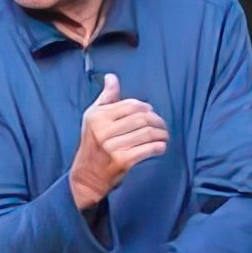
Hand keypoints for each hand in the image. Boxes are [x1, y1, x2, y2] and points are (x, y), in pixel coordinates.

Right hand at [69, 73, 167, 209]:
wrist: (87, 175)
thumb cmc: (92, 142)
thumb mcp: (93, 117)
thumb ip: (106, 97)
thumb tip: (111, 77)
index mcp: (97, 117)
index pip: (130, 105)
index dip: (145, 107)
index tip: (151, 112)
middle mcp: (103, 131)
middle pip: (141, 119)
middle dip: (157, 120)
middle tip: (162, 125)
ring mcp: (112, 146)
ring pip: (146, 133)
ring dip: (161, 134)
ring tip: (164, 135)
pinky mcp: (122, 161)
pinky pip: (147, 149)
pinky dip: (158, 147)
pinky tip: (161, 146)